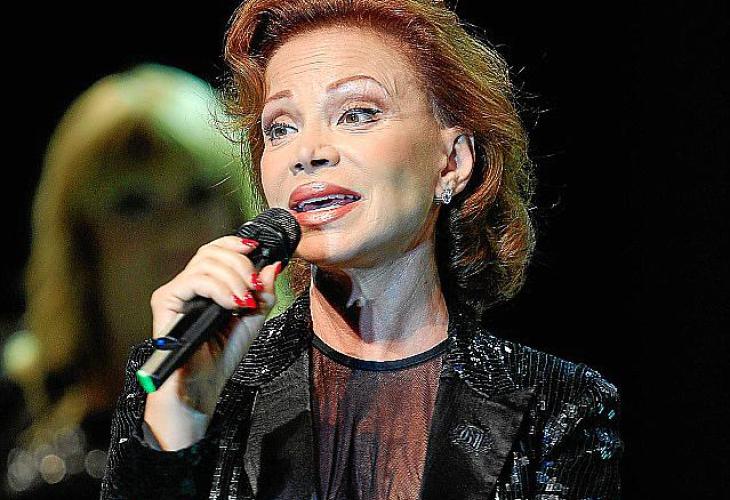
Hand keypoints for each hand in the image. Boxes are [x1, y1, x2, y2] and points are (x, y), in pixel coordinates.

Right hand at [143, 236, 279, 449]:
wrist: (201, 387)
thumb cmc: (221, 357)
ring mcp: (175, 292)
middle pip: (212, 252)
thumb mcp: (253, 319)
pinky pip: (195, 280)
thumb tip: (273, 265)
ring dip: (234, 278)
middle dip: (241, 264)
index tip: (257, 249)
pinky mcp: (165, 301)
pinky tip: (232, 304)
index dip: (235, 244)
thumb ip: (263, 292)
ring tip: (244, 301)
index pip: (216, 250)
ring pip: (205, 262)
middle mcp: (188, 285)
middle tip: (253, 287)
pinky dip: (219, 288)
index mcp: (206, 285)